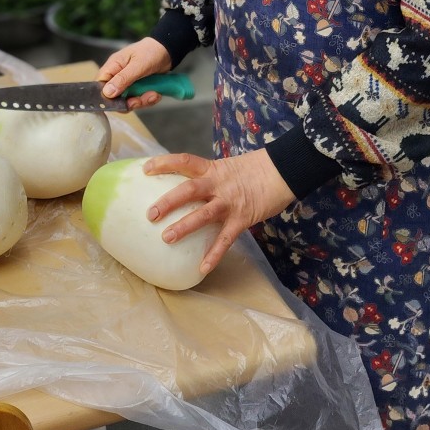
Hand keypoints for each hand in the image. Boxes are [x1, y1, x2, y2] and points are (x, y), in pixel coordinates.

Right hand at [97, 35, 172, 111]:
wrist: (168, 50)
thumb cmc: (151, 51)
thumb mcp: (138, 65)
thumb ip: (123, 79)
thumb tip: (107, 93)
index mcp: (113, 66)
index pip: (100, 85)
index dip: (105, 97)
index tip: (117, 103)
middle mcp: (118, 76)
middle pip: (114, 97)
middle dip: (128, 102)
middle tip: (139, 101)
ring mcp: (128, 83)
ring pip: (127, 101)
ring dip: (141, 101)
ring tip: (153, 94)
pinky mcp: (138, 88)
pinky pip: (138, 100)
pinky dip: (148, 99)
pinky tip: (156, 93)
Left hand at [144, 150, 294, 274]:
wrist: (284, 170)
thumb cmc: (256, 169)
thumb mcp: (228, 167)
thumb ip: (211, 178)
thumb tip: (189, 189)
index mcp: (213, 169)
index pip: (185, 161)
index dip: (164, 163)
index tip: (145, 169)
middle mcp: (219, 184)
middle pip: (189, 189)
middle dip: (168, 202)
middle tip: (149, 214)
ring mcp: (230, 202)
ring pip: (203, 214)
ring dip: (184, 227)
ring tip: (166, 238)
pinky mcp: (243, 218)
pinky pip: (226, 239)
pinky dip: (214, 255)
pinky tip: (202, 268)